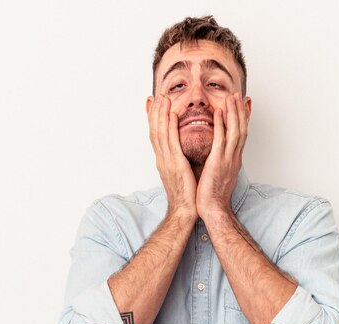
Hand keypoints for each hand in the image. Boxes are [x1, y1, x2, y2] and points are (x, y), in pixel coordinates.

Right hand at [148, 94, 197, 219]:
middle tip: (156, 96)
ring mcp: (167, 161)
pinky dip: (170, 127)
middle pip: (155, 131)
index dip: (153, 119)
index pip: (156, 135)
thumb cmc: (186, 195)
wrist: (185, 211)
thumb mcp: (181, 173)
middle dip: (155, 112)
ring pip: (161, 133)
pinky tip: (172, 115)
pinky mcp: (175, 164)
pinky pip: (172, 142)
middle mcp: (162, 159)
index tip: (152, 104)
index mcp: (164, 161)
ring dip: (161, 114)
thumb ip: (179, 159)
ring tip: (163, 98)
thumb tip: (182, 151)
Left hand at [196, 92, 248, 220]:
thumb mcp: (220, 175)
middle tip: (239, 95)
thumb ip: (221, 162)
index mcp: (234, 160)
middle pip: (241, 129)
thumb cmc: (214, 196)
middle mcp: (234, 157)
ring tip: (232, 97)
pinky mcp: (218, 162)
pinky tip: (219, 113)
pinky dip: (221, 125)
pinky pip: (221, 140)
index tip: (243, 106)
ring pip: (234, 131)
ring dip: (234, 113)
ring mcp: (228, 159)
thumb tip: (218, 156)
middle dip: (240, 111)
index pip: (241, 135)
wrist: (213, 210)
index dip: (243, 119)